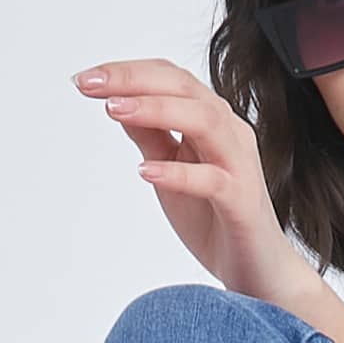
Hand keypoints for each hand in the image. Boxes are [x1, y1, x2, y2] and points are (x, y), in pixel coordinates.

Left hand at [74, 61, 318, 311]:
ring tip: (113, 111)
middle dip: (134, 81)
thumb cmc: (215, 219)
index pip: (170, 78)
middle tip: (90, 85)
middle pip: (184, 87)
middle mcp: (229, 132)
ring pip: (204, 121)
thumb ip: (151, 135)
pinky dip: (178, 173)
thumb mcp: (170, 170)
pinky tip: (145, 171)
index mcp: (211, 120)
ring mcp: (239, 165)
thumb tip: (117, 103)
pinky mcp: (243, 202)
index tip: (86, 79)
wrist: (257, 270)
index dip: (128, 72)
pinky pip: (213, 180)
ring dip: (156, 111)